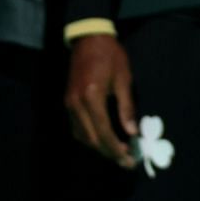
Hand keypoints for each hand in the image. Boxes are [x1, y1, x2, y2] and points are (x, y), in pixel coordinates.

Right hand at [65, 34, 137, 168]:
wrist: (89, 38)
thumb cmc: (111, 56)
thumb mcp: (124, 79)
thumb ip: (127, 107)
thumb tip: (132, 132)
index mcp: (92, 97)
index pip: (104, 132)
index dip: (116, 148)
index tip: (129, 159)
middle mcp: (76, 104)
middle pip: (91, 139)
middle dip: (109, 153)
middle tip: (126, 162)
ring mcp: (69, 104)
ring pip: (82, 136)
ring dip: (99, 147)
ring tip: (117, 153)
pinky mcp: (67, 102)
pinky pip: (77, 127)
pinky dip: (89, 137)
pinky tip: (102, 139)